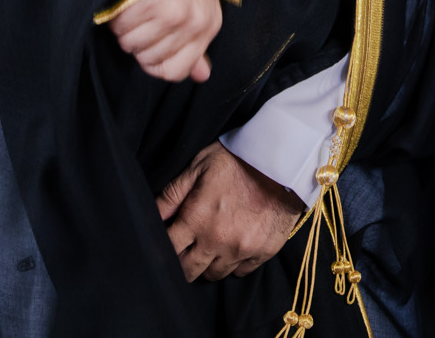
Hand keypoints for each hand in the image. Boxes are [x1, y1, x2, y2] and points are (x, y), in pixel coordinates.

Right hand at [108, 0, 221, 81]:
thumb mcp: (199, 9)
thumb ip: (196, 46)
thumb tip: (202, 76)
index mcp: (208, 27)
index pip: (175, 71)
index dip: (155, 63)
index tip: (149, 45)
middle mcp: (193, 22)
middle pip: (149, 59)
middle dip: (138, 43)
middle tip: (140, 19)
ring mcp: (172, 12)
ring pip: (132, 45)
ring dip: (125, 29)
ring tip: (133, 8)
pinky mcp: (149, 1)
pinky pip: (121, 28)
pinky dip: (117, 17)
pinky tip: (126, 1)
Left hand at [157, 142, 305, 281]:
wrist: (283, 160)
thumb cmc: (237, 159)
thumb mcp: (198, 167)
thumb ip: (172, 194)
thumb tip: (152, 216)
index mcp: (196, 218)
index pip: (168, 250)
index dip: (164, 249)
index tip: (169, 242)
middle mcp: (217, 239)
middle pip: (188, 271)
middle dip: (183, 262)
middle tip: (188, 248)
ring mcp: (241, 249)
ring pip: (214, 274)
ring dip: (209, 263)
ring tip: (212, 245)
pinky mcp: (263, 252)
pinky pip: (240, 272)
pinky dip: (234, 263)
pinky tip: (234, 245)